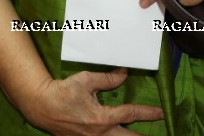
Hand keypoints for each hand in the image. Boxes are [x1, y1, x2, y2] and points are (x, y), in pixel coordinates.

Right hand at [21, 69, 163, 135]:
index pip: (131, 115)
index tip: (162, 112)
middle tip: (159, 134)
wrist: (41, 106)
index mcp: (102, 118)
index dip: (149, 113)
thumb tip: (124, 74)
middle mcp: (100, 134)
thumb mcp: (86, 80)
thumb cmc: (63, 92)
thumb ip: (107, 79)